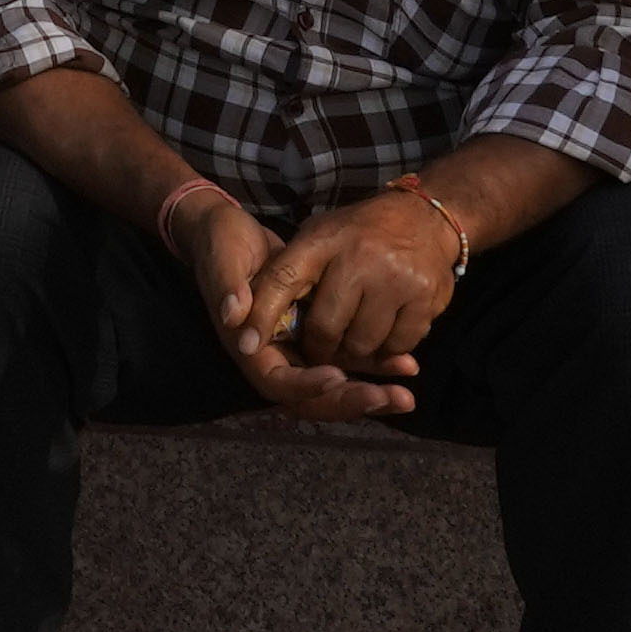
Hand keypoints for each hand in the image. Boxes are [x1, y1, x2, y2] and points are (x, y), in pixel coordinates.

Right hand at [156, 180, 394, 424]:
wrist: (231, 231)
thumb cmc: (223, 242)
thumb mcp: (223, 257)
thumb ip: (227, 286)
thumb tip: (235, 316)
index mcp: (248, 347)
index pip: (277, 382)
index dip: (306, 385)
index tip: (336, 376)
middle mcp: (274, 356)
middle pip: (313, 396)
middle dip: (351, 400)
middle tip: (391, 400)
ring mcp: (297, 349)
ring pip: (335, 384)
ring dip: (370, 392)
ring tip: (406, 396)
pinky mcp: (316, 337)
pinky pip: (347, 360)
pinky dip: (375, 366)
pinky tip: (407, 365)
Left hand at [235, 180, 468, 416]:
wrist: (426, 216)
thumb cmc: (361, 233)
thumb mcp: (320, 236)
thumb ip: (290, 273)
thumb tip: (247, 318)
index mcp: (323, 240)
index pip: (282, 280)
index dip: (262, 316)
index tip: (246, 345)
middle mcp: (359, 258)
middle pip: (325, 329)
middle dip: (320, 347)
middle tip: (322, 347)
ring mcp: (395, 279)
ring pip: (362, 345)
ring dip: (355, 351)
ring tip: (354, 336)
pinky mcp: (425, 298)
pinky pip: (398, 346)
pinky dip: (389, 349)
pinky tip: (385, 331)